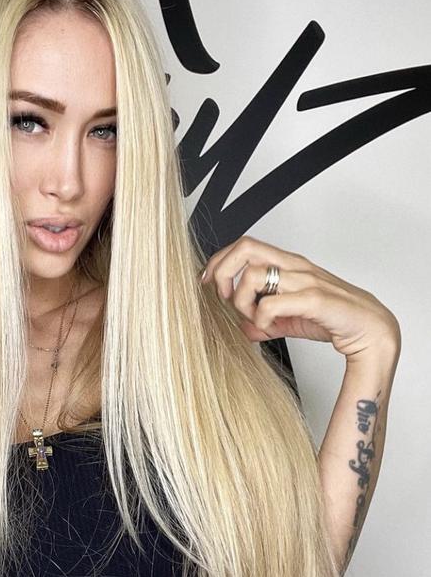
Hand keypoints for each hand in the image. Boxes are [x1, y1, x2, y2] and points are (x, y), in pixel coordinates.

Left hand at [200, 234, 400, 362]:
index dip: (219, 261)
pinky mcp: (313, 299)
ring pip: (253, 275)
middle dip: (222, 273)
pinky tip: (268, 328)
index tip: (207, 283)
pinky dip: (260, 319)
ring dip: (242, 302)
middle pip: (244, 247)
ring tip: (253, 319)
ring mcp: (304, 280)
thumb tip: (242, 329)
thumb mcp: (288, 320)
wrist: (370, 330)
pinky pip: (271, 303)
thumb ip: (263, 321)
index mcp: (287, 264)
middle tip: (224, 299)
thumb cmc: (332, 318)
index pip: (243, 246)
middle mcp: (294, 266)